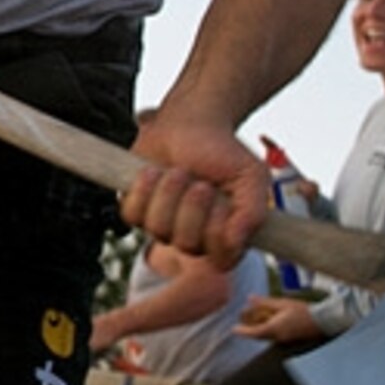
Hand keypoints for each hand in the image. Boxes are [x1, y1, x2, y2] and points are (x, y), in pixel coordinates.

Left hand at [119, 113, 268, 267]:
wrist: (189, 125)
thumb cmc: (223, 152)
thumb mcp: (251, 177)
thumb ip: (252, 212)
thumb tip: (235, 242)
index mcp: (226, 235)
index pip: (221, 260)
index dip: (218, 231)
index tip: (223, 200)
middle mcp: (195, 237)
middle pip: (187, 245)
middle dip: (192, 206)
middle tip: (200, 182)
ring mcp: (164, 226)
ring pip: (159, 230)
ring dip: (169, 193)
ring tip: (178, 172)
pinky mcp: (138, 211)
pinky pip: (132, 215)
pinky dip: (144, 189)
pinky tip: (154, 172)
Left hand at [236, 296, 325, 345]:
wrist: (323, 321)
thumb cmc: (304, 311)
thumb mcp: (283, 303)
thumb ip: (265, 302)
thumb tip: (250, 298)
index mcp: (275, 329)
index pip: (254, 333)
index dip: (242, 332)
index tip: (233, 329)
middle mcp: (278, 338)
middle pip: (259, 337)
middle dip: (249, 331)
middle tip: (241, 325)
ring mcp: (284, 341)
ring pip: (266, 338)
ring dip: (258, 332)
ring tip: (253, 323)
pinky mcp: (290, 341)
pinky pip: (274, 338)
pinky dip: (267, 332)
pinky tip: (269, 324)